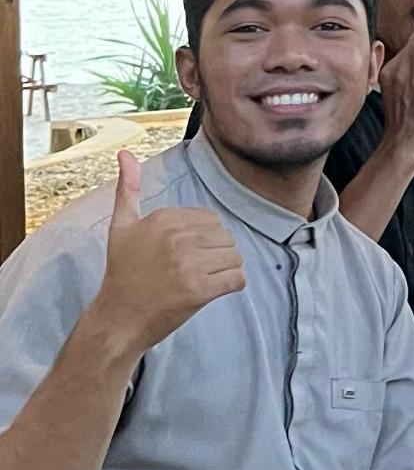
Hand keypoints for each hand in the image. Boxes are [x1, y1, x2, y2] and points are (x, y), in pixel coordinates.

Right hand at [93, 151, 245, 354]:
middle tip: (195, 270)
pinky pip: (238, 279)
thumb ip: (128, 189)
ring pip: (235, 257)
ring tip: (203, 280)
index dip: (204, 239)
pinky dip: (232, 286)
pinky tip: (213, 291)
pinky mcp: (199, 289)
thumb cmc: (123, 271)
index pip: (212, 220)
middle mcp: (176, 237)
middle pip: (226, 238)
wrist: (119, 316)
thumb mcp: (121, 225)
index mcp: (163, 218)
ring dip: (226, 270)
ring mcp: (188, 263)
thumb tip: (125, 153)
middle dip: (217, 254)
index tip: (185, 254)